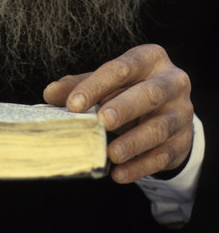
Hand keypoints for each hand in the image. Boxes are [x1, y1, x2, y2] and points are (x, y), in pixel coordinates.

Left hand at [43, 44, 193, 183]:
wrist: (168, 110)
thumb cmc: (130, 89)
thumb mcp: (107, 82)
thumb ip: (79, 86)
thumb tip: (50, 94)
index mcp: (150, 58)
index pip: (122, 68)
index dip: (96, 85)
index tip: (73, 104)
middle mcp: (172, 81)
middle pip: (149, 93)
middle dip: (124, 107)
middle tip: (101, 121)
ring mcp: (181, 112)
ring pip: (159, 127)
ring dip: (133, 142)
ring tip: (111, 154)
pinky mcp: (183, 140)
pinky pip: (162, 155)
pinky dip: (140, 166)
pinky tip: (120, 173)